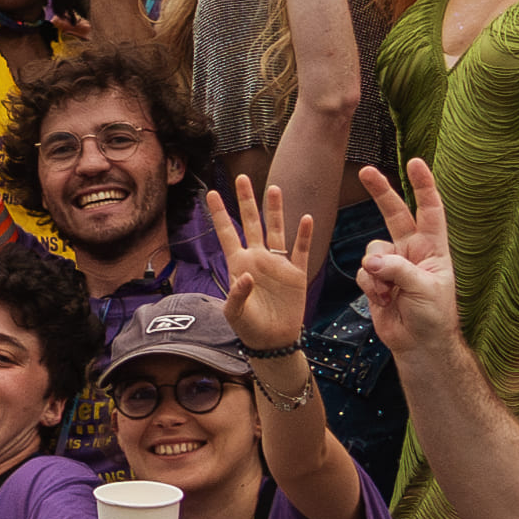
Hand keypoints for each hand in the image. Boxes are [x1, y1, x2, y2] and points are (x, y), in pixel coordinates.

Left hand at [199, 174, 315, 355]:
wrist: (272, 341)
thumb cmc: (248, 327)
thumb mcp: (235, 313)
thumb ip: (237, 295)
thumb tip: (247, 276)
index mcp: (238, 264)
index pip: (226, 233)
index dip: (220, 214)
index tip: (212, 193)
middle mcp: (257, 258)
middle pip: (251, 223)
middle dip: (246, 201)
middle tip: (241, 177)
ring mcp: (277, 264)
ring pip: (276, 230)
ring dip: (275, 210)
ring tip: (274, 187)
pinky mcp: (295, 273)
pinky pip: (300, 250)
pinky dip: (304, 235)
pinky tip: (306, 218)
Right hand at [352, 160, 461, 345]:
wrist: (419, 344)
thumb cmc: (434, 316)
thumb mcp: (424, 289)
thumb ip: (398, 270)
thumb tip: (370, 262)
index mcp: (432, 248)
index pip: (430, 210)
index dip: (424, 186)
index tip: (416, 162)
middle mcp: (411, 251)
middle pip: (394, 214)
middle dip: (381, 192)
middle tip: (367, 171)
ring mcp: (392, 265)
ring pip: (371, 250)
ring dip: (375, 271)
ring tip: (387, 292)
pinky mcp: (375, 280)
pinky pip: (363, 272)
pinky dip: (369, 285)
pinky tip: (381, 300)